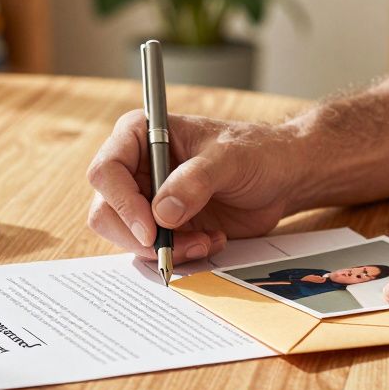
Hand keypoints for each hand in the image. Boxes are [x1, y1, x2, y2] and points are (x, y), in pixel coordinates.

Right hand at [87, 110, 305, 261]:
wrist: (281, 176)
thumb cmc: (257, 152)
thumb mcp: (230, 159)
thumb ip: (196, 181)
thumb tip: (162, 213)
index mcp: (140, 135)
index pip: (107, 171)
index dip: (122, 203)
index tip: (151, 229)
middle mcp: (136, 167)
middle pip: (106, 210)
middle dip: (138, 236)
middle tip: (170, 248)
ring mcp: (147, 198)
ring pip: (127, 236)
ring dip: (164, 249)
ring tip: (204, 240)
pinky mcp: (163, 225)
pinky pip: (153, 250)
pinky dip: (179, 254)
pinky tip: (210, 240)